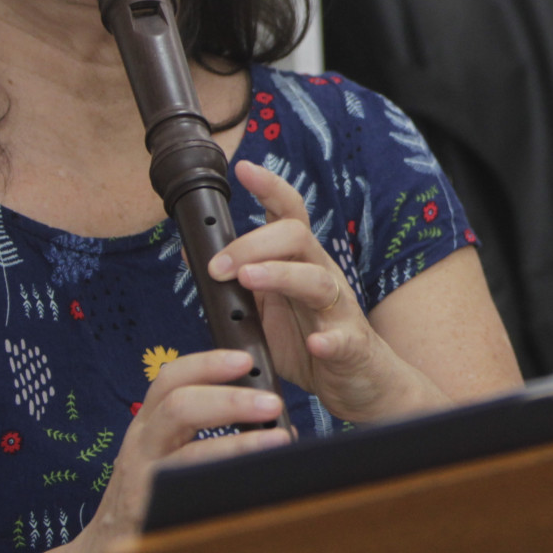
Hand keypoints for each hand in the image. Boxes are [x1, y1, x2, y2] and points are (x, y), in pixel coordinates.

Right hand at [75, 349, 289, 552]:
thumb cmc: (146, 493)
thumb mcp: (164, 450)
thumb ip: (201, 427)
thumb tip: (269, 419)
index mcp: (150, 423)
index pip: (171, 379)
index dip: (207, 363)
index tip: (244, 360)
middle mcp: (142, 445)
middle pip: (179, 407)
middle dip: (230, 400)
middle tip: (272, 403)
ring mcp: (143, 482)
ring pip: (190, 453)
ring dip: (240, 444)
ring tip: (277, 441)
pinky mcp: (150, 516)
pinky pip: (190, 496)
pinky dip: (227, 487)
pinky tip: (254, 486)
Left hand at [209, 160, 443, 424]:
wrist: (360, 384)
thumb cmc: (310, 342)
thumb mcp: (266, 309)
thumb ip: (238, 281)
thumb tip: (193, 253)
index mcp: (300, 263)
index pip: (288, 215)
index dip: (269, 188)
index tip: (243, 168)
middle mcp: (323, 277)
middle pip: (297, 237)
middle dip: (253, 244)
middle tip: (219, 265)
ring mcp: (339, 310)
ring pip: (317, 280)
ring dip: (281, 275)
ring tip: (250, 279)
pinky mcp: (352, 346)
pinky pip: (343, 338)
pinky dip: (330, 339)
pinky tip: (315, 343)